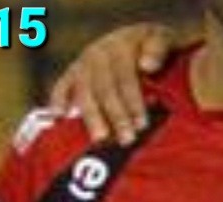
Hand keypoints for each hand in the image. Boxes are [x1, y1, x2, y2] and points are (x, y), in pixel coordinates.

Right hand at [49, 23, 176, 145]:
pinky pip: (63, 85)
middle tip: (127, 139)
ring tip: (101, 139)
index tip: (142, 124)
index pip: (126, 77)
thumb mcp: (164, 41)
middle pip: (105, 87)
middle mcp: (100, 52)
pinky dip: (59, 99)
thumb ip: (159, 49)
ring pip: (85, 90)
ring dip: (92, 116)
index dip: (133, 101)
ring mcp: (85, 62)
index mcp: (123, 45)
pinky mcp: (74, 72)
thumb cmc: (156, 48)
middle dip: (116, 115)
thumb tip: (146, 65)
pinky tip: (59, 116)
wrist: (141, 42)